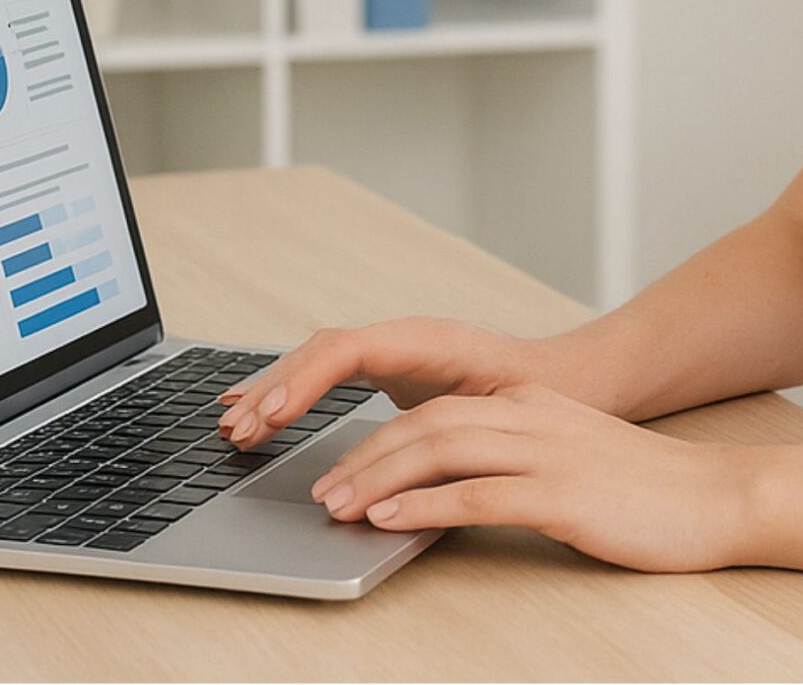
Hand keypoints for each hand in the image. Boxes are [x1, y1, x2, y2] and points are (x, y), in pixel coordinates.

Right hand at [216, 315, 546, 444]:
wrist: (569, 379)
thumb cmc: (541, 395)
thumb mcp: (498, 413)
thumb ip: (448, 433)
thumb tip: (400, 464)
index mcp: (427, 340)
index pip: (346, 349)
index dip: (304, 381)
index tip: (274, 415)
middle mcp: (403, 338)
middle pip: (320, 353)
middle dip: (274, 389)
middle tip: (236, 430)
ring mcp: (394, 350)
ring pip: (318, 361)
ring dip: (274, 391)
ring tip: (233, 424)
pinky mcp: (390, 369)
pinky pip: (328, 373)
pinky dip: (293, 391)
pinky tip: (263, 410)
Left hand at [305, 380, 754, 574]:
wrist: (717, 498)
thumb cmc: (646, 491)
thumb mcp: (572, 458)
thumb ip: (516, 462)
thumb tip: (448, 491)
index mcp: (533, 405)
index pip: (438, 411)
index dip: (380, 438)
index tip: (342, 469)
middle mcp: (534, 418)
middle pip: (429, 424)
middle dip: (366, 457)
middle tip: (323, 490)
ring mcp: (549, 454)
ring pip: (443, 451)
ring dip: (382, 479)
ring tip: (340, 505)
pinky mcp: (563, 495)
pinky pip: (479, 494)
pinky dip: (426, 506)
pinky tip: (393, 519)